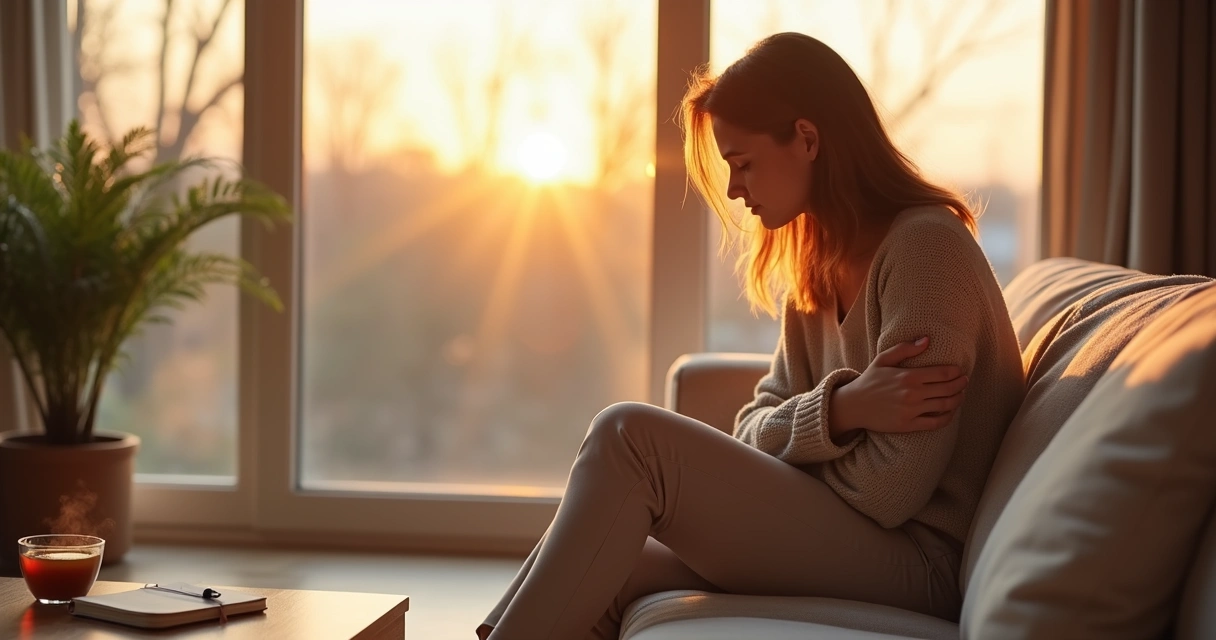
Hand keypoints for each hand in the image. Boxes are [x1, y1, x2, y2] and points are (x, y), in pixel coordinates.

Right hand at [830, 337, 967, 438]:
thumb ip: (905, 349)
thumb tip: (927, 340)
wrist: (854, 405)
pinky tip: (950, 412)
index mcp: (908, 376)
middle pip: (948, 389)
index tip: (960, 371)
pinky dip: (948, 417)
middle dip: (961, 384)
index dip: (956, 372)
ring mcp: (912, 411)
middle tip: (965, 381)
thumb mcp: (883, 359)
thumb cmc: (870, 380)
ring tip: (961, 394)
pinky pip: (936, 423)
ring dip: (958, 400)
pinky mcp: (909, 425)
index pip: (943, 373)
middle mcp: (912, 394)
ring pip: (945, 406)